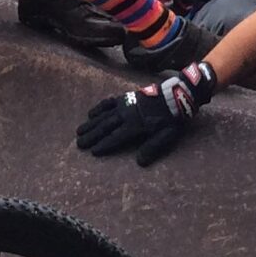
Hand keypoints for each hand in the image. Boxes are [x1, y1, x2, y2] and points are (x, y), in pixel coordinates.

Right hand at [75, 62, 215, 166]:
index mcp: (135, 125)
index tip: (92, 152)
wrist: (176, 94)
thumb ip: (152, 148)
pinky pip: (108, 103)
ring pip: (103, 115)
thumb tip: (139, 162)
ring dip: (91, 124)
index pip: (116, 137)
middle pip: (105, 126)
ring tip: (79, 131)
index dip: (104, 145)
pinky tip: (91, 114)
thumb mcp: (167, 136)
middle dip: (92, 136)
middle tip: (78, 143)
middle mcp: (126, 114)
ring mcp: (125, 104)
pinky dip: (98, 108)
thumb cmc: (172, 118)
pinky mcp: (126, 97)